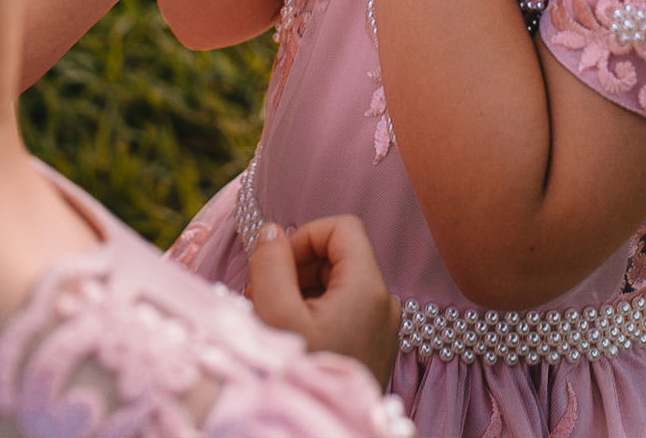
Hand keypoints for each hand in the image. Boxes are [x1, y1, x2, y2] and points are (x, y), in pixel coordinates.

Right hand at [248, 216, 402, 387]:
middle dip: (297, 266)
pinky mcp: (375, 346)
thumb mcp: (274, 313)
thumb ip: (271, 263)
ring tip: (271, 316)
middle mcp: (385, 303)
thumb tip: (272, 231)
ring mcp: (383, 327)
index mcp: (368, 288)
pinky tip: (290, 335)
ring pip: (339, 283)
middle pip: (340, 255)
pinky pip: (345, 309)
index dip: (305, 236)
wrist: (323, 431)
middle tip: (261, 292)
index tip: (276, 265)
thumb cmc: (301, 375)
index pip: (342, 228)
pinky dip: (315, 311)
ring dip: (301, 289)